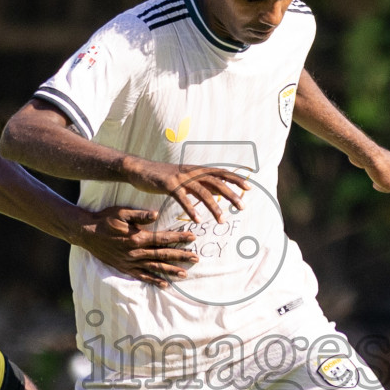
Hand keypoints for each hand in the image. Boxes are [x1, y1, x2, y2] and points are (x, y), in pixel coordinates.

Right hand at [76, 207, 197, 287]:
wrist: (87, 233)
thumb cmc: (105, 220)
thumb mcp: (121, 212)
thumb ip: (139, 215)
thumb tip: (156, 214)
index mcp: (137, 237)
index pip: (163, 238)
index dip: (179, 238)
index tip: (192, 237)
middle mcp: (136, 252)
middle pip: (163, 255)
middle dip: (181, 256)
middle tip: (196, 258)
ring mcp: (130, 262)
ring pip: (155, 267)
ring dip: (171, 270)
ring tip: (185, 273)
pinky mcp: (125, 268)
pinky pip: (142, 276)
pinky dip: (154, 280)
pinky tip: (164, 284)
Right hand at [127, 160, 249, 222]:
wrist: (140, 169)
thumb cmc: (163, 176)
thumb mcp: (185, 178)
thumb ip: (200, 183)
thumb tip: (217, 191)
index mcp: (197, 170)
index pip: (221, 173)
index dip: (236, 178)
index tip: (250, 187)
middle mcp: (191, 172)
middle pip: (216, 182)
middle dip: (231, 194)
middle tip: (243, 206)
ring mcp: (180, 178)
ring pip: (202, 192)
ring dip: (214, 206)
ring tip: (222, 220)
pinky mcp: (168, 184)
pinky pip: (182, 198)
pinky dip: (191, 209)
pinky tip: (198, 220)